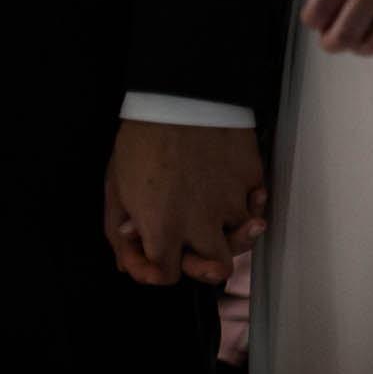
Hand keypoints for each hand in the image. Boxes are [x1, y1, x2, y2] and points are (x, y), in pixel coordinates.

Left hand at [104, 122, 265, 285]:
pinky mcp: (253, 180)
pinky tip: (235, 194)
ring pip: (243, 239)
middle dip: (204, 267)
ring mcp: (233, 202)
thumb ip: (118, 231)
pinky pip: (257, 205)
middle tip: (197, 252)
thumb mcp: (115, 188)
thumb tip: (131, 252)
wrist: (182, 96)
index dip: (155, 270)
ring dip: (231, 235)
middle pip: (216, 269)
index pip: (165, 276)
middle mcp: (202, 223)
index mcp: (162, 228)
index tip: (152, 255)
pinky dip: (249, 204)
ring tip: (222, 221)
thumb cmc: (144, 139)